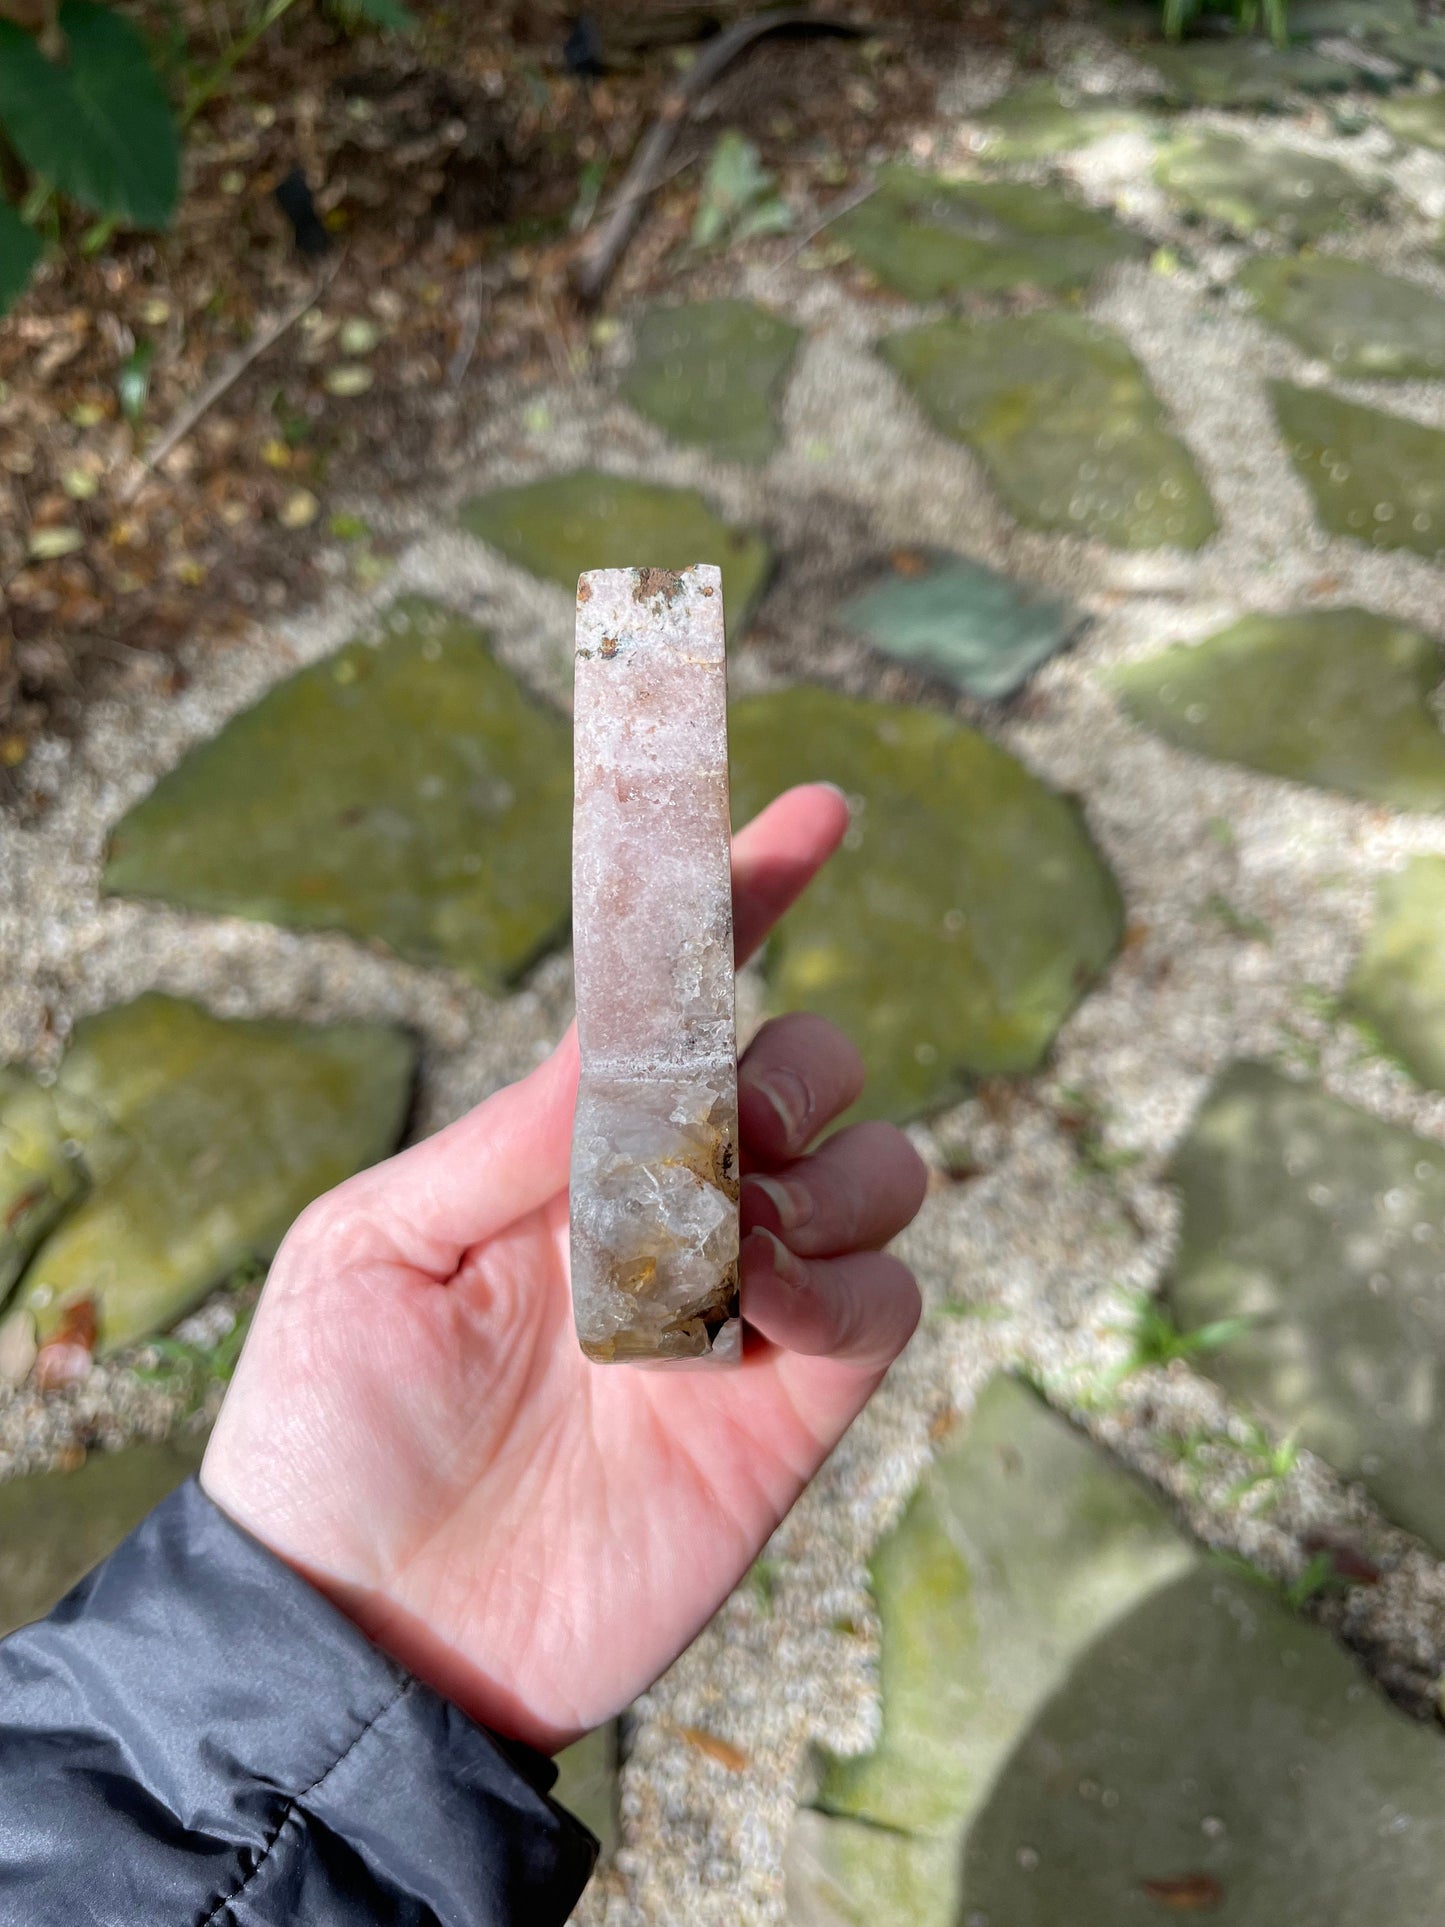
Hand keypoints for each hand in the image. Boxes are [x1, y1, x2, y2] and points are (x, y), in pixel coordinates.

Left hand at [202, 785, 924, 1753]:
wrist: (373, 1632)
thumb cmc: (334, 1426)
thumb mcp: (377, 1245)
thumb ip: (516, 1131)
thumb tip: (628, 1028)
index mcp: (572, 1148)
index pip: (684, 1000)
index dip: (747, 901)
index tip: (813, 814)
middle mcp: (676, 1207)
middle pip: (809, 1064)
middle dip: (791, 1068)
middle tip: (724, 1140)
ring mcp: (747, 1304)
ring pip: (881, 1166)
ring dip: (826, 1175)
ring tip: (726, 1256)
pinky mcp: (797, 1402)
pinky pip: (891, 1296)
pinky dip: (848, 1282)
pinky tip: (758, 1319)